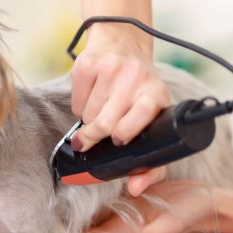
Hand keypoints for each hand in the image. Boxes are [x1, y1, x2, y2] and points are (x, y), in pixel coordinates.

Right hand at [70, 24, 170, 194]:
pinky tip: (91, 97)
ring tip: (99, 111)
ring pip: (87, 116)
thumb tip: (135, 189)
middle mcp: (135, 78)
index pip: (142, 115)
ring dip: (88, 122)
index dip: (126, 132)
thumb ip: (152, 162)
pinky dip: (79, 108)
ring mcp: (110, 68)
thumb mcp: (154, 121)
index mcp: (156, 95)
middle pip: (105, 123)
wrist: (123, 43)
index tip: (118, 140)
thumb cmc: (140, 94)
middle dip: (95, 137)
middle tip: (90, 142)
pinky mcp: (88, 64)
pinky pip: (76, 102)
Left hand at [83, 180, 226, 232]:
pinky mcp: (130, 190)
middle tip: (77, 181)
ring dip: (95, 185)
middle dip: (77, 201)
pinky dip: (112, 175)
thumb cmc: (190, 218)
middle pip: (83, 216)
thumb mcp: (167, 228)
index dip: (69, 229)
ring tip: (111, 177)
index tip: (63, 209)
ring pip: (94, 198)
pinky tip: (126, 170)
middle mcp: (118, 220)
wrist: (207, 202)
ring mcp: (123, 206)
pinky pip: (111, 184)